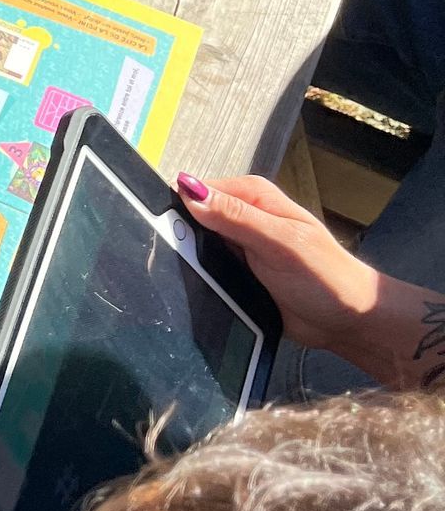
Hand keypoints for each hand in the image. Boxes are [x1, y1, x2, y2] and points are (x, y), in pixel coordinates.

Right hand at [174, 171, 385, 357]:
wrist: (347, 320)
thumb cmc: (326, 278)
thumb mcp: (280, 243)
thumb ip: (237, 217)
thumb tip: (190, 190)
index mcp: (253, 197)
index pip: (199, 191)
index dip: (178, 208)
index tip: (164, 229)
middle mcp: (243, 218)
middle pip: (192, 219)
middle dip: (180, 237)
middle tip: (178, 261)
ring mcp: (238, 248)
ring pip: (194, 247)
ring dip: (187, 261)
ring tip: (185, 278)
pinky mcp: (235, 274)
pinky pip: (203, 272)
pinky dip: (197, 279)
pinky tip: (195, 290)